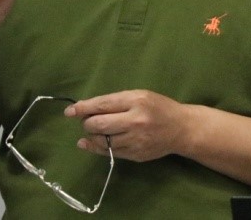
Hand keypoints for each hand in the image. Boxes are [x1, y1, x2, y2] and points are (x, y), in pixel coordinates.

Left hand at [64, 90, 191, 162]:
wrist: (181, 128)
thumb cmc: (158, 107)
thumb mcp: (139, 96)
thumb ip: (115, 101)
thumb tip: (86, 109)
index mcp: (136, 101)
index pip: (102, 105)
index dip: (83, 108)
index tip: (69, 111)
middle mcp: (136, 120)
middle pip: (99, 124)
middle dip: (86, 123)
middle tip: (85, 121)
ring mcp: (136, 140)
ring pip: (102, 141)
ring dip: (92, 136)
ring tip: (91, 131)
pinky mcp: (136, 155)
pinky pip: (110, 153)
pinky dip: (97, 148)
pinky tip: (90, 143)